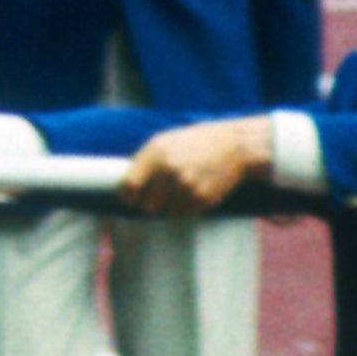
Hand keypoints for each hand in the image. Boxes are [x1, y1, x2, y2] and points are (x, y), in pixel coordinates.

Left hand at [119, 116, 271, 217]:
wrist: (233, 146)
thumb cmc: (193, 143)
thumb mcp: (163, 142)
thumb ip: (143, 163)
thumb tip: (124, 188)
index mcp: (155, 154)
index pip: (129, 186)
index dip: (127, 197)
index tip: (130, 199)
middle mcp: (169, 170)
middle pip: (147, 205)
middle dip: (151, 203)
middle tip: (161, 194)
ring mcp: (186, 185)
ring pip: (168, 211)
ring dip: (172, 204)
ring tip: (183, 187)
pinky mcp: (202, 198)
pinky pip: (186, 213)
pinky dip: (188, 206)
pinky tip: (197, 190)